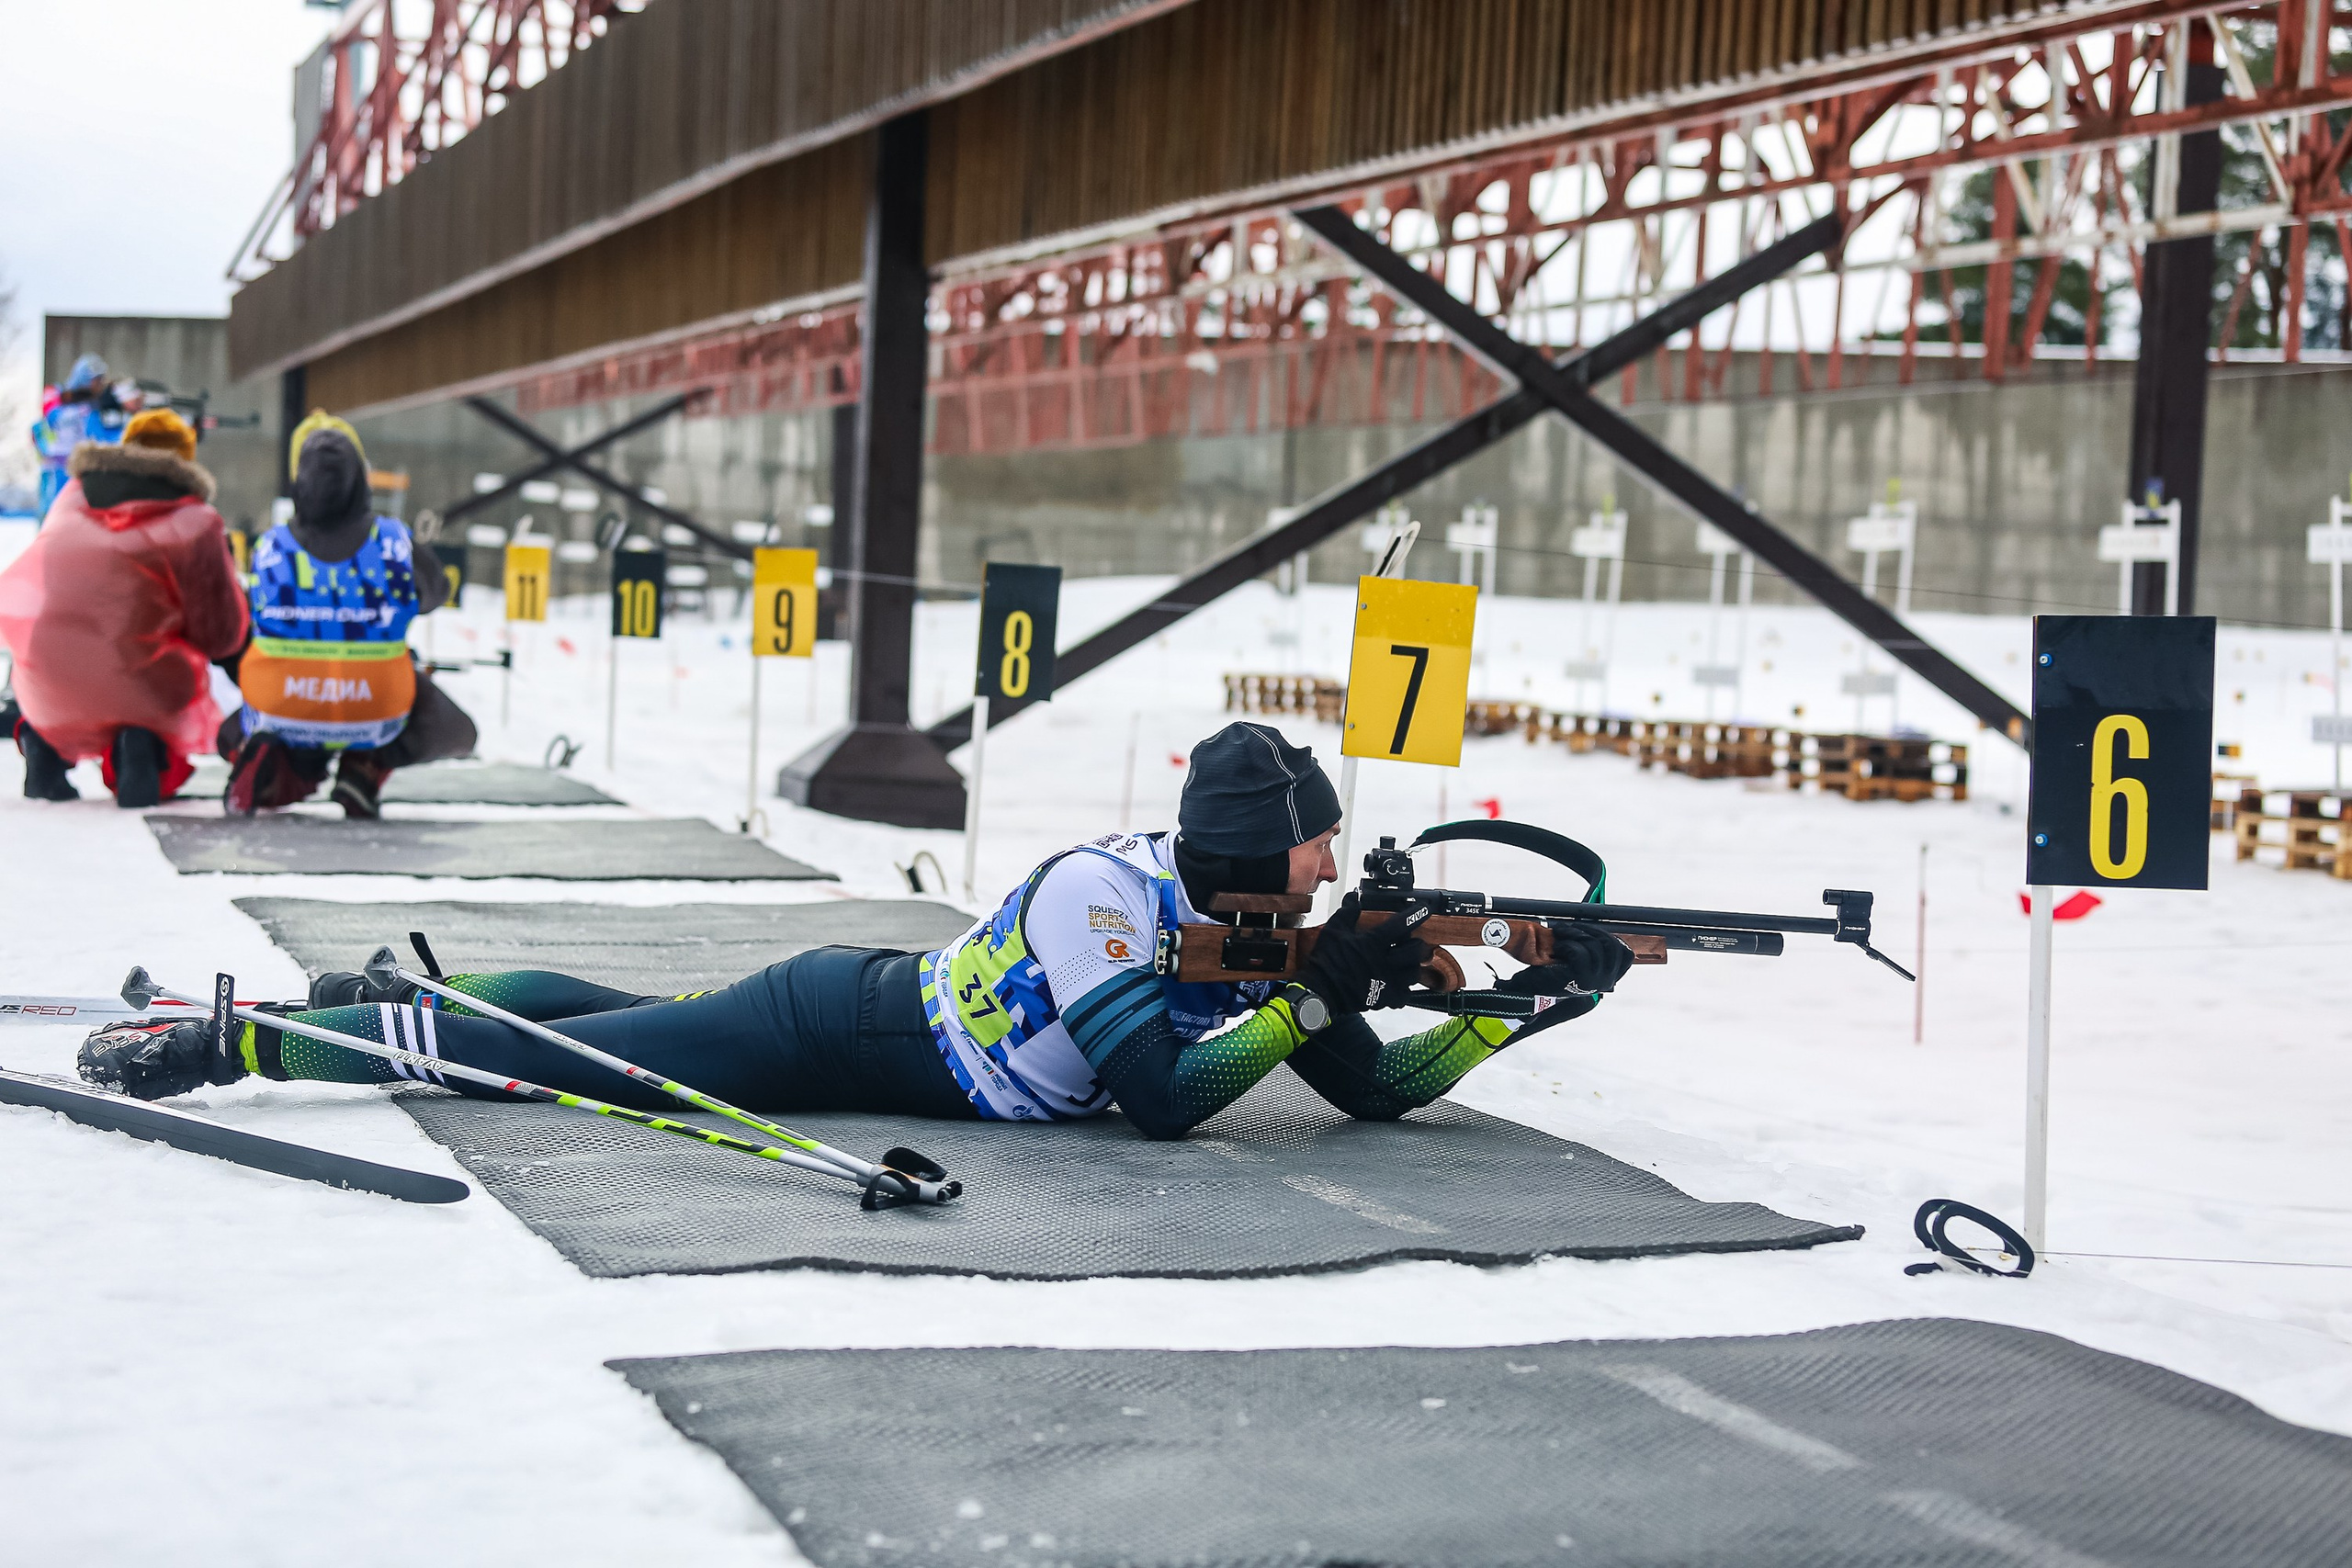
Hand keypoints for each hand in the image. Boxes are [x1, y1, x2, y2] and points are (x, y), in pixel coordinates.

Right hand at [1299, 894, 1431, 1012]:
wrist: (1320, 990)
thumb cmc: (1326, 961)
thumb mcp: (1334, 930)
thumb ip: (1348, 912)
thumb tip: (1354, 897)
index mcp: (1373, 943)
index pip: (1401, 925)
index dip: (1415, 915)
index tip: (1423, 910)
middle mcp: (1384, 962)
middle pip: (1415, 951)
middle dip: (1417, 943)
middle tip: (1412, 941)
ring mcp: (1387, 982)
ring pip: (1414, 973)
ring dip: (1413, 965)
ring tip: (1407, 962)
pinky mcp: (1385, 998)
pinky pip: (1404, 995)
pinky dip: (1404, 988)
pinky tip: (1398, 982)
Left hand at [1498, 923, 1631, 997]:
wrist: (1530, 990)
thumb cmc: (1553, 972)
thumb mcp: (1578, 960)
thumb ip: (1592, 947)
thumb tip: (1594, 924)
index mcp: (1609, 977)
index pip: (1626, 954)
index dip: (1609, 937)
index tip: (1588, 931)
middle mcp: (1606, 981)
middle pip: (1610, 944)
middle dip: (1589, 930)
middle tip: (1569, 928)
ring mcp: (1595, 980)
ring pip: (1594, 945)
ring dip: (1574, 935)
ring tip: (1559, 937)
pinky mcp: (1580, 978)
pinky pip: (1579, 951)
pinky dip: (1566, 945)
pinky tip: (1557, 949)